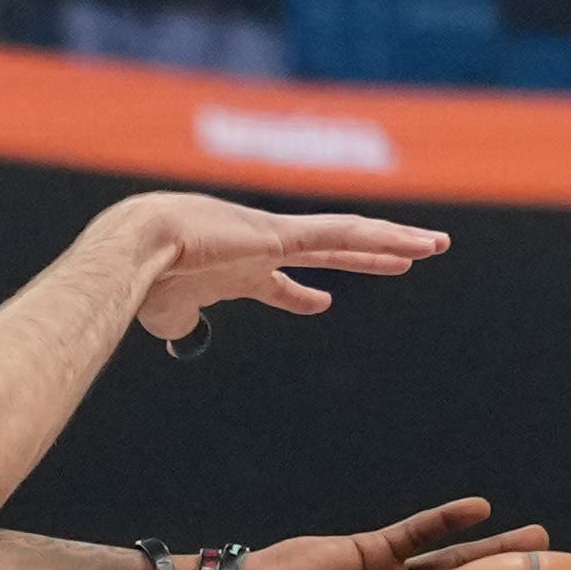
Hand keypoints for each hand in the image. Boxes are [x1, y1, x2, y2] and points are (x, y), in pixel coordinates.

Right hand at [98, 193, 449, 348]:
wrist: (135, 249)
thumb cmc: (144, 283)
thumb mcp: (169, 314)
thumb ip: (183, 323)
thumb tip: (184, 335)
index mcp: (238, 268)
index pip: (279, 280)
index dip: (303, 293)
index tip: (323, 300)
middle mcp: (264, 246)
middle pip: (332, 249)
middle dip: (371, 255)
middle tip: (410, 257)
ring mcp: (277, 237)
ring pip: (348, 236)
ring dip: (393, 242)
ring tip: (435, 246)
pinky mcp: (283, 234)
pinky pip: (341, 235)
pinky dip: (377, 239)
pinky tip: (409, 244)